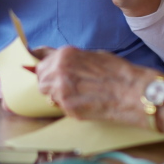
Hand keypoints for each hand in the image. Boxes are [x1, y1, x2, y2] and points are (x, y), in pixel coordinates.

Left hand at [35, 46, 150, 124]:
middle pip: (41, 78)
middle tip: (65, 84)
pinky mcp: (67, 108)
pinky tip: (84, 102)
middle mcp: (58, 71)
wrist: (131, 91)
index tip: (32, 67)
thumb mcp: (92, 55)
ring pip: (47, 93)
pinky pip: (59, 106)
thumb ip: (71, 59)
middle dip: (49, 81)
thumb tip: (56, 61)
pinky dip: (67, 105)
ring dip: (56, 94)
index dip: (40, 65)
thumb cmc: (117, 72)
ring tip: (77, 93)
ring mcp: (61, 91)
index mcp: (65, 55)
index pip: (40, 60)